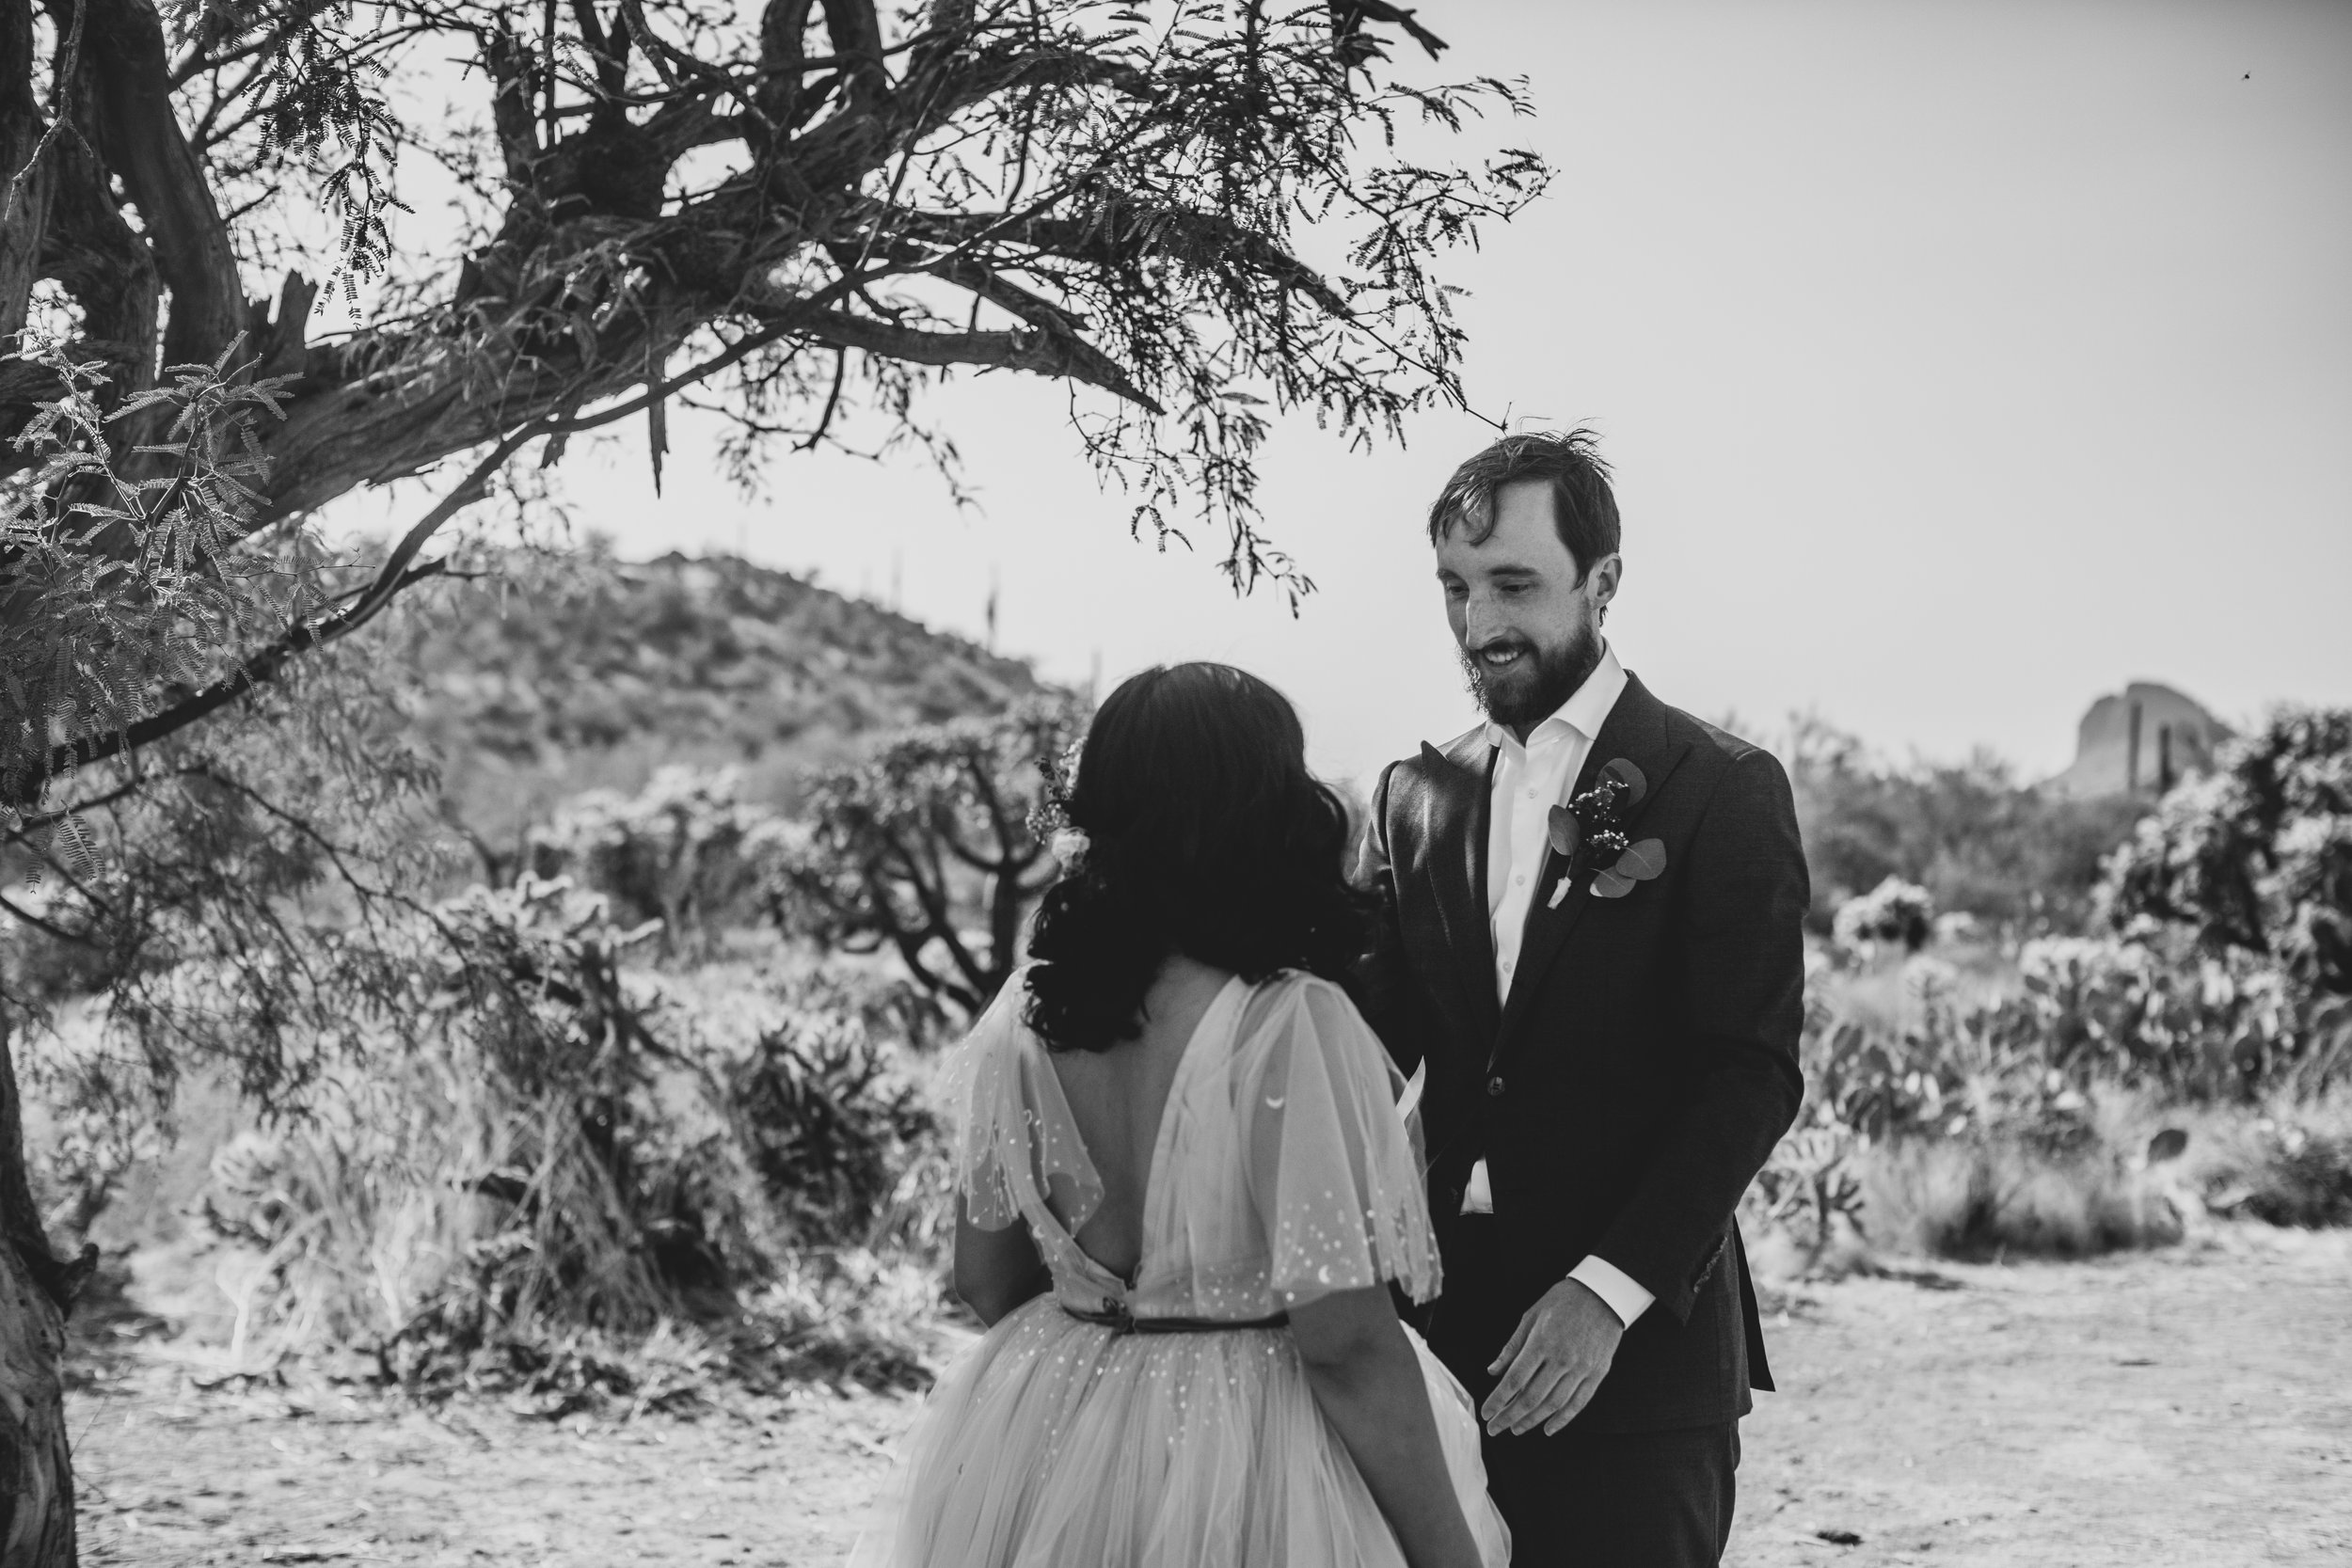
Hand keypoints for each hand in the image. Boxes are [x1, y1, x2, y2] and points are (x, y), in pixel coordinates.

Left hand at [1480, 1277, 1623, 1437]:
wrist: (1603, 1293)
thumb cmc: (1563, 1300)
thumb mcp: (1531, 1315)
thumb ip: (1512, 1346)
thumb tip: (1493, 1370)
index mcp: (1541, 1342)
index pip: (1515, 1380)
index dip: (1498, 1400)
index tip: (1487, 1413)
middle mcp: (1561, 1359)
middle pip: (1531, 1397)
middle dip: (1509, 1417)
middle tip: (1496, 1428)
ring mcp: (1581, 1368)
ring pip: (1553, 1404)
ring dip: (1532, 1421)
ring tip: (1516, 1429)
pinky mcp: (1597, 1373)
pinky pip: (1578, 1403)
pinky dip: (1563, 1419)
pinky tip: (1548, 1428)